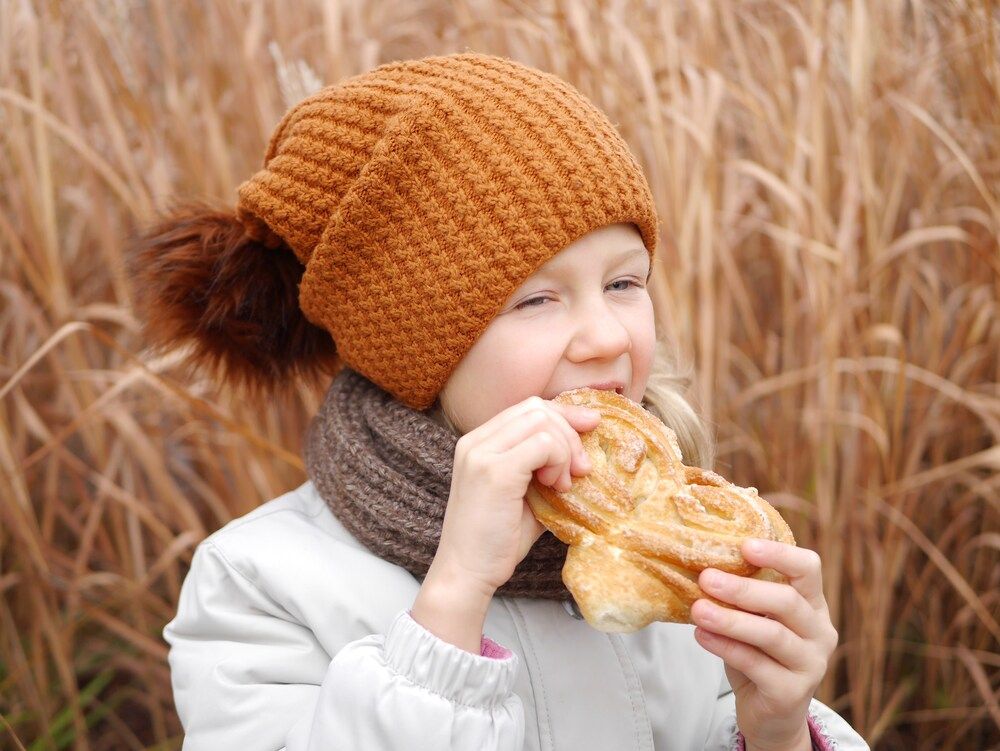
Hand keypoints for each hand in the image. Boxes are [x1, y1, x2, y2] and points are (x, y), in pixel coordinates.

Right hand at [434, 395, 599, 597]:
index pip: (527, 408)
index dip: (564, 415)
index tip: (590, 429)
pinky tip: (555, 488)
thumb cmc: (497, 541)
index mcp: (479, 443)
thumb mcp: (525, 495)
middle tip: (580, 469)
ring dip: (565, 449)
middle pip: (536, 408)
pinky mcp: (494, 471)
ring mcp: (481, 453)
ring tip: (562, 484)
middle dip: (570, 432)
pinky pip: (543, 444)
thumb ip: (544, 468)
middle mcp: (475, 441)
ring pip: (541, 420)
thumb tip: (585, 453)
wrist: (466, 574)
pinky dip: (559, 461)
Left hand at [691, 539, 837, 750]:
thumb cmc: (758, 654)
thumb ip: (742, 595)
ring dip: (730, 619)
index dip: (779, 554)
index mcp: (813, 604)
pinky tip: (701, 636)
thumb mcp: (754, 618)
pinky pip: (756, 665)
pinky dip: (726, 647)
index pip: (809, 568)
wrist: (770, 714)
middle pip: (787, 601)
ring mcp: (811, 664)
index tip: (745, 546)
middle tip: (706, 578)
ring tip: (698, 609)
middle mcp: (819, 632)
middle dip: (744, 588)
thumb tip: (701, 562)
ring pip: (772, 634)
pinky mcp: (792, 693)